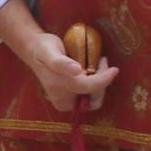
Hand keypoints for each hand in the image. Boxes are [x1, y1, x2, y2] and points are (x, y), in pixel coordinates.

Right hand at [0, 14, 118, 113]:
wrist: (36, 49)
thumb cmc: (43, 49)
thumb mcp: (49, 52)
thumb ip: (61, 62)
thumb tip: (77, 70)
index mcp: (58, 91)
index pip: (88, 89)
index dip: (104, 80)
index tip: (114, 69)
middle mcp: (63, 100)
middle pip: (93, 99)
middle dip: (102, 82)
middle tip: (101, 61)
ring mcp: (67, 100)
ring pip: (93, 99)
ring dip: (100, 82)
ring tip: (98, 63)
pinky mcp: (71, 97)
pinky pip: (89, 95)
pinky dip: (95, 84)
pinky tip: (93, 69)